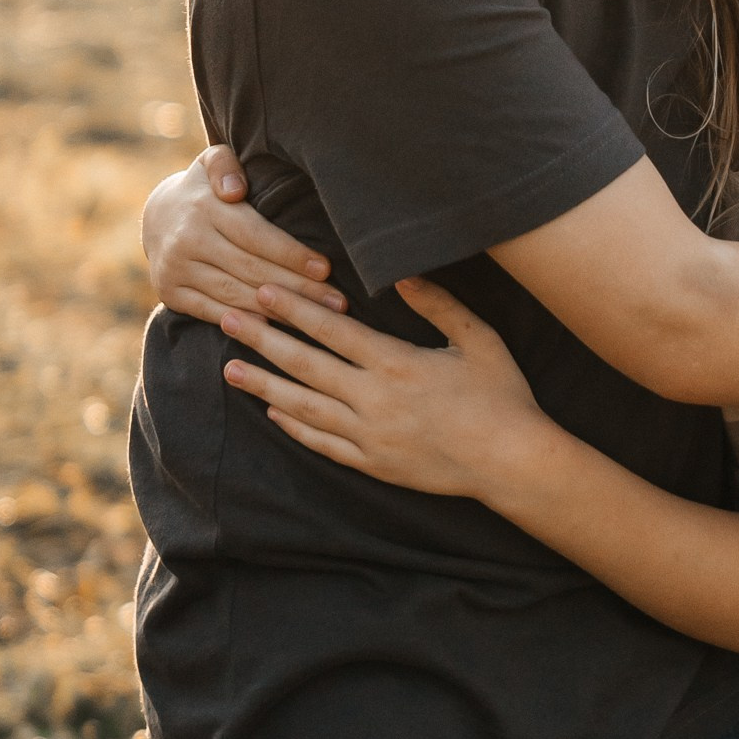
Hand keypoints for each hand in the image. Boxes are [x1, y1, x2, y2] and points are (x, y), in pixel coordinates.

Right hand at [143, 146, 345, 324]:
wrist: (155, 214)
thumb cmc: (203, 188)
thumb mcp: (210, 162)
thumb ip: (225, 166)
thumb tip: (235, 190)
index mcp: (204, 208)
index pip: (256, 235)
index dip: (291, 254)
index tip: (325, 269)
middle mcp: (187, 241)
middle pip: (251, 270)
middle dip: (298, 287)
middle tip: (336, 302)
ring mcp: (176, 270)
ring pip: (236, 295)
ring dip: (279, 311)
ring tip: (317, 319)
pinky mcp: (171, 294)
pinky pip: (212, 312)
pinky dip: (245, 323)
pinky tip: (276, 331)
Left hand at [219, 278, 544, 493]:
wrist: (511, 461)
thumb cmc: (501, 395)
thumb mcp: (479, 339)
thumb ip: (440, 305)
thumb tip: (401, 276)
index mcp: (398, 364)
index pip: (334, 331)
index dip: (295, 310)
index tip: (264, 292)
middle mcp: (375, 399)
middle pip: (307, 365)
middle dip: (264, 340)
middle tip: (227, 319)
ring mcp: (370, 435)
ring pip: (304, 406)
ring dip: (265, 386)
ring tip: (231, 370)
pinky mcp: (373, 463)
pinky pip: (323, 443)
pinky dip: (295, 427)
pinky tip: (273, 412)